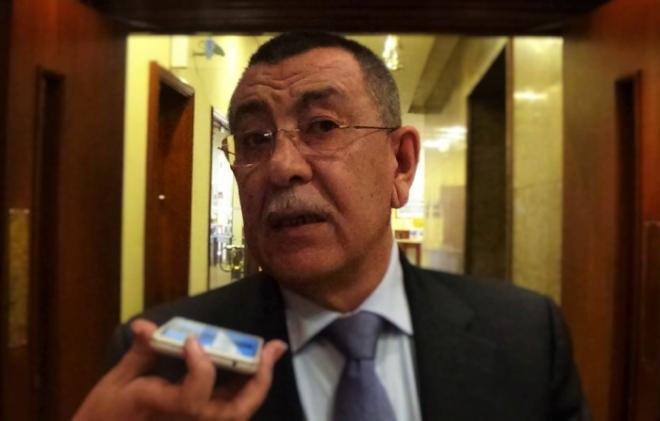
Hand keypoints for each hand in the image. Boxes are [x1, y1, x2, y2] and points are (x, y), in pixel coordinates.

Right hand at [73, 319, 287, 420]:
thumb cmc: (104, 414)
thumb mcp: (117, 381)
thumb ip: (141, 353)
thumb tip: (145, 325)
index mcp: (161, 409)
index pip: (194, 398)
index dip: (200, 368)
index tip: (192, 339)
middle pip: (234, 412)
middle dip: (257, 380)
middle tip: (271, 348)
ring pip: (238, 415)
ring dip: (257, 384)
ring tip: (268, 354)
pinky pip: (229, 412)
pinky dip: (245, 391)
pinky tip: (251, 368)